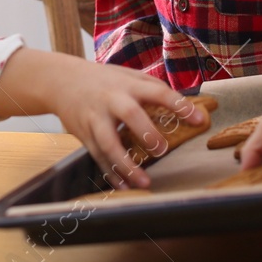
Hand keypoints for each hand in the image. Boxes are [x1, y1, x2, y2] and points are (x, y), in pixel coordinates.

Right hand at [0, 49, 202, 188]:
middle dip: (146, 132)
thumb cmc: (102, 79)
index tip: (201, 120)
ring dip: (126, 164)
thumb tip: (184, 104)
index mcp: (127, 84)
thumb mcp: (127, 75)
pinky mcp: (84, 135)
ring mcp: (96, 119)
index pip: (158, 92)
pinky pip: (98, 158)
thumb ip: (151, 88)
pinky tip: (125, 186)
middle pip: (129, 114)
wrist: (60, 81)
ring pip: (109, 143)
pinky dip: (112, 174)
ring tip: (145, 182)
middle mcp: (111, 100)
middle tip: (162, 150)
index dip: (180, 105)